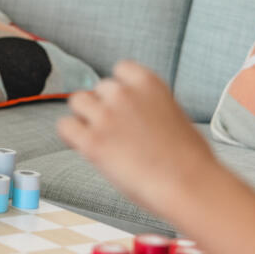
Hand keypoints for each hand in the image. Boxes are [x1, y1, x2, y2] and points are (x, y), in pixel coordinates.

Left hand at [56, 60, 218, 213]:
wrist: (189, 184)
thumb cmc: (190, 158)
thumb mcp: (174, 114)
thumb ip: (150, 104)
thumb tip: (135, 112)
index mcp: (148, 83)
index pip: (120, 69)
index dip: (120, 90)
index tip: (125, 106)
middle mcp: (124, 94)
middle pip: (98, 88)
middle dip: (104, 106)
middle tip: (117, 131)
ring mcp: (105, 116)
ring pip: (78, 101)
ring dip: (86, 117)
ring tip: (102, 139)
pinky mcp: (92, 142)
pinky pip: (65, 127)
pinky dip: (72, 136)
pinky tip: (86, 147)